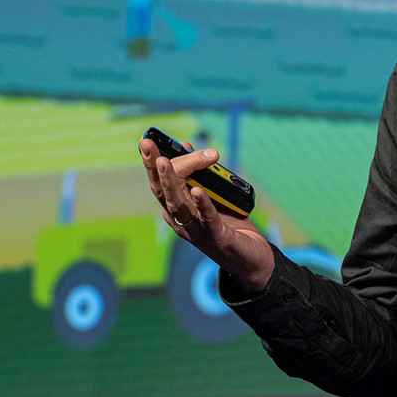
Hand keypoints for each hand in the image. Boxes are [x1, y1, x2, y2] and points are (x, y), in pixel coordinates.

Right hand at [139, 135, 275, 291]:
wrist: (249, 257)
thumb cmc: (227, 223)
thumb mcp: (211, 193)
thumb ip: (198, 172)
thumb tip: (185, 144)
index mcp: (176, 208)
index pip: (159, 182)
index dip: (152, 161)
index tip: (148, 140)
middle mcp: (180, 220)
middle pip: (163, 191)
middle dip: (153, 167)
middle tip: (146, 144)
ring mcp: (196, 230)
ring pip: (178, 204)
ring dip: (171, 182)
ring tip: (164, 162)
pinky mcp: (216, 237)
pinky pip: (207, 219)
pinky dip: (202, 204)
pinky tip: (197, 191)